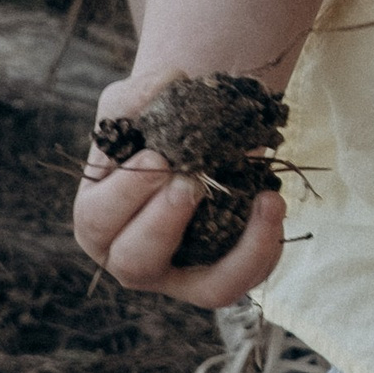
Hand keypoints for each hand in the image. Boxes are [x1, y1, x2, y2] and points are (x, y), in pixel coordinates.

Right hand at [74, 71, 286, 305]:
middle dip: (163, 224)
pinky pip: (249, 278)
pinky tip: (275, 205)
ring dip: (239, 251)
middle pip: (136, 262)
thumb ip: (139, 92)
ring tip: (264, 199)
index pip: (98, 219)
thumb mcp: (134, 101)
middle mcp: (131, 257)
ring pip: (208, 290)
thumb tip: (170, 82)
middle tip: (190, 182)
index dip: (125, 194)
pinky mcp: (223, 276)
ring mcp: (181, 276)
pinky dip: (266, 247)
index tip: (156, 155)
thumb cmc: (150, 125)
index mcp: (98, 219)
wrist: (191, 140)